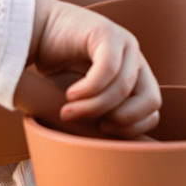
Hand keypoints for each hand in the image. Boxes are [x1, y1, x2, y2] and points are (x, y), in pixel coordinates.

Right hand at [28, 0, 160, 136]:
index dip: (130, 129)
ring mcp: (125, 44)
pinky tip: (71, 95)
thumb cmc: (56, 72)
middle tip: (94, 126)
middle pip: (150, 101)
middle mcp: (135, 61)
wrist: (33, 34)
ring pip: (124, 89)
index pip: (152, 112)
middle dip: (122, 122)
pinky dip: (89, 89)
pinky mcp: (107, 33)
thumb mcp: (82, 103)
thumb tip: (112, 153)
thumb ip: (98, 119)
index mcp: (135, 79)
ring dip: (94, 107)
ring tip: (68, 111)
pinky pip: (108, 69)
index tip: (101, 130)